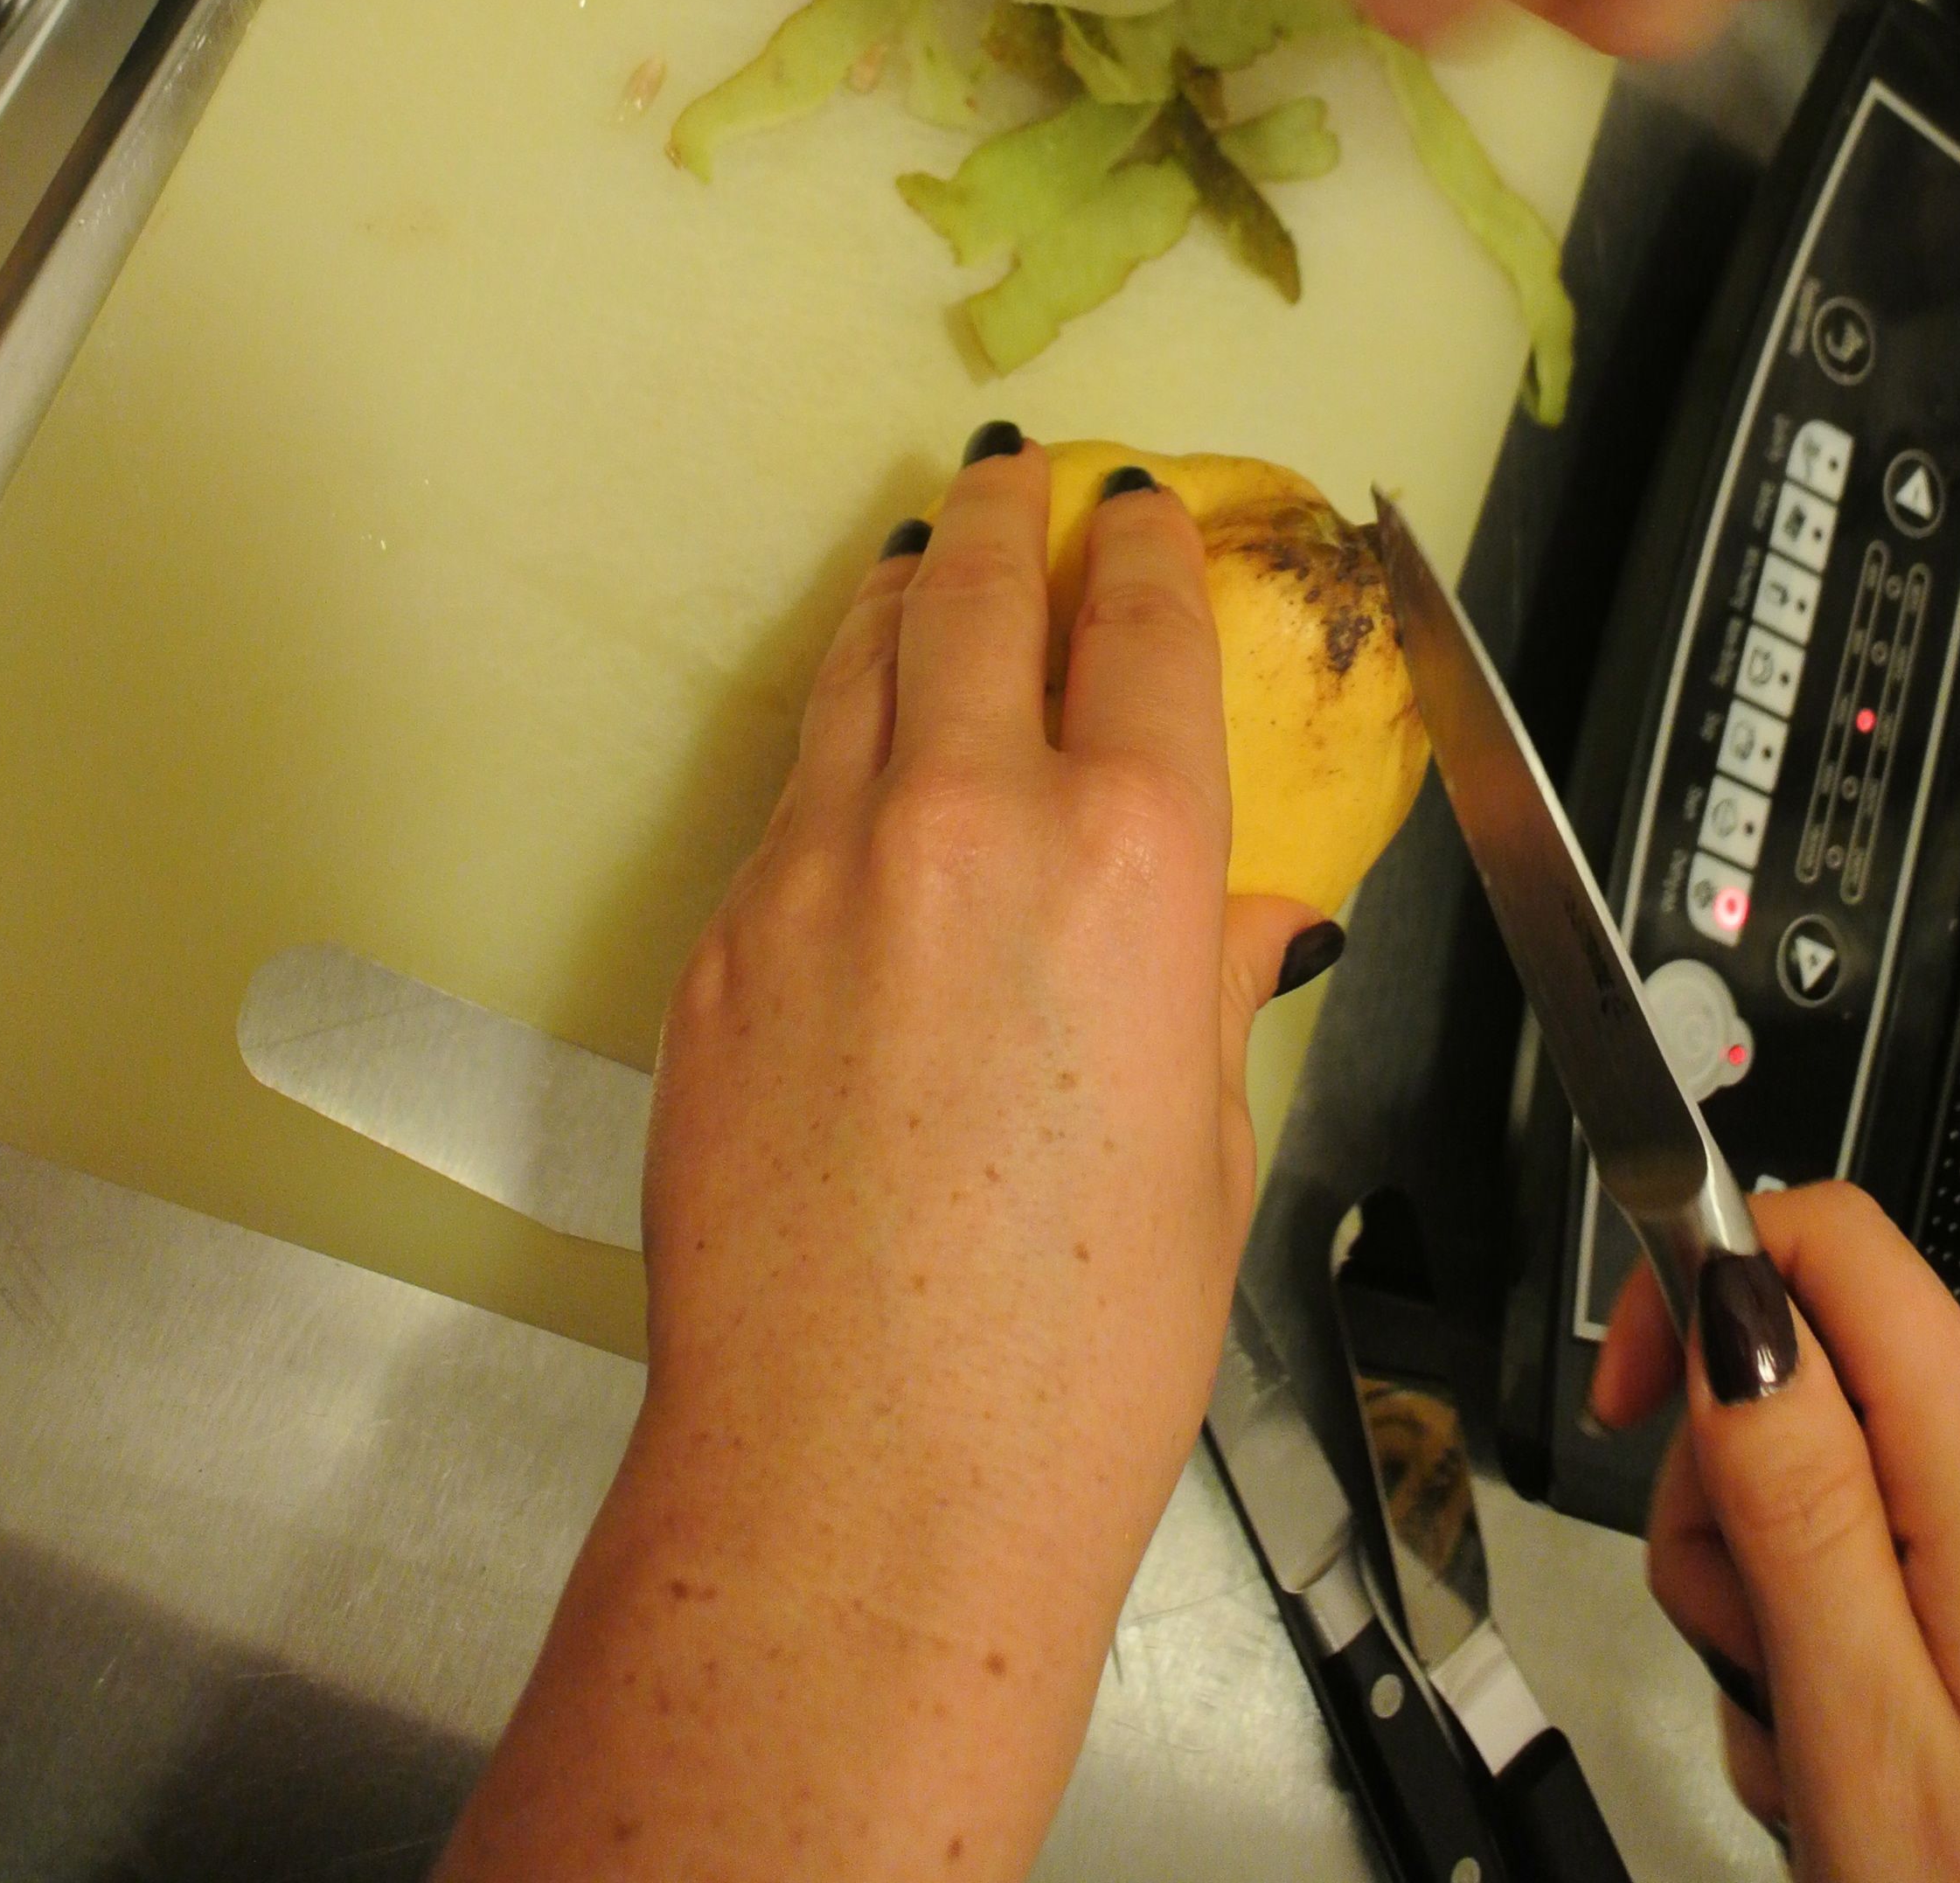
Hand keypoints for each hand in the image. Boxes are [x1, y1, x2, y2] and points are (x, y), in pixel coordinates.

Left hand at [439, 437, 1319, 1882]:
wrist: (858, 1481)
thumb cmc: (1070, 1353)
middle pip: (976, 596)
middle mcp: (965, 820)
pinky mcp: (720, 941)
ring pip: (857, 666)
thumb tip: (1239, 917)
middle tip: (1014, 477)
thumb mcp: (1207, 1149)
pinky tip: (854, 769)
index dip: (1145, 548)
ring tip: (922, 569)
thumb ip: (1211, 984)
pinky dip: (833, 751)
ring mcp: (817, 871)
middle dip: (1003, 516)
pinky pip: (789, 799)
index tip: (1138, 513)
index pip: (1141, 628)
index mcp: (1130, 857)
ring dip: (901, 601)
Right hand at [1592, 1185, 1959, 1878]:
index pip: (1834, 1242)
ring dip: (1783, 1598)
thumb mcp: (1864, 1729)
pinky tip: (1862, 1763)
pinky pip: (1915, 1560)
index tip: (1630, 1397)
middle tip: (1740, 1655)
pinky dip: (1854, 1642)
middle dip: (1731, 1499)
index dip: (1702, 1282)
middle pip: (1824, 1372)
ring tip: (1804, 1743)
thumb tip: (1732, 1298)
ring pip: (1855, 1480)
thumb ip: (1792, 1500)